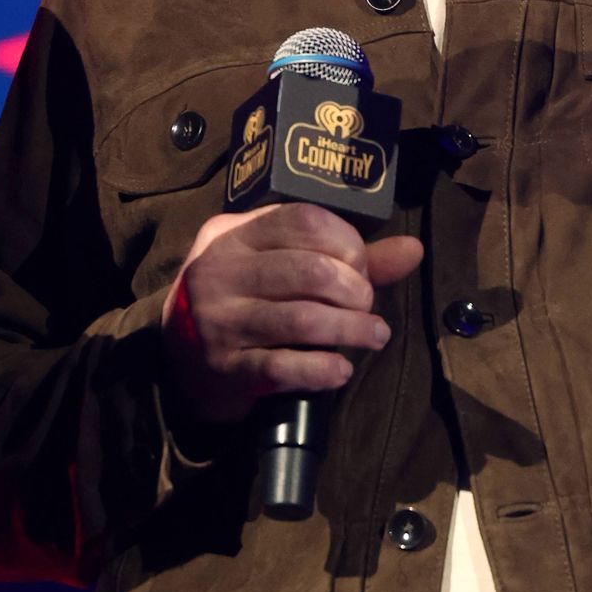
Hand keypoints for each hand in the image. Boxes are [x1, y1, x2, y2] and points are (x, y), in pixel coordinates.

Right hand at [160, 204, 423, 424]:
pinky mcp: (225, 367)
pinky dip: (322, 370)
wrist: (179, 352)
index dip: (347, 243)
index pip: (304, 220)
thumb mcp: (279, 260)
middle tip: (366, 305)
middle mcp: (221, 271)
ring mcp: (220, 321)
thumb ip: (344, 255)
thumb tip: (413, 250)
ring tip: (375, 335)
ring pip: (301, 320)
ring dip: (351, 330)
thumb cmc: (245, 294)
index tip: (362, 266)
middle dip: (354, 290)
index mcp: (235, 233)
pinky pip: (282, 368)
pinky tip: (342, 370)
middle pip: (309, 271)